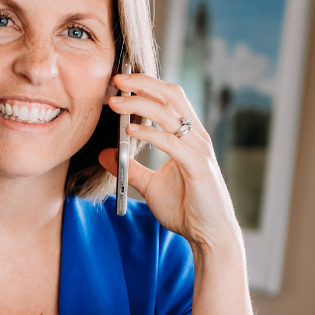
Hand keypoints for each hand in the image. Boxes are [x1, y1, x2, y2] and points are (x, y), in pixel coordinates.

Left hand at [99, 72, 240, 251]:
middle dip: (143, 84)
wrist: (209, 235)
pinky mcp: (198, 167)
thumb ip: (130, 168)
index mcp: (188, 136)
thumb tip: (106, 154)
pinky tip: (130, 132)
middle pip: (171, 96)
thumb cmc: (187, 209)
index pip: (169, 98)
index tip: (120, 80)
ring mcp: (199, 150)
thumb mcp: (150, 185)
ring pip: (169, 115)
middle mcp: (196, 137)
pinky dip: (150, 134)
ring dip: (140, 105)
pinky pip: (172, 143)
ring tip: (115, 102)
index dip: (147, 85)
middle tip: (117, 79)